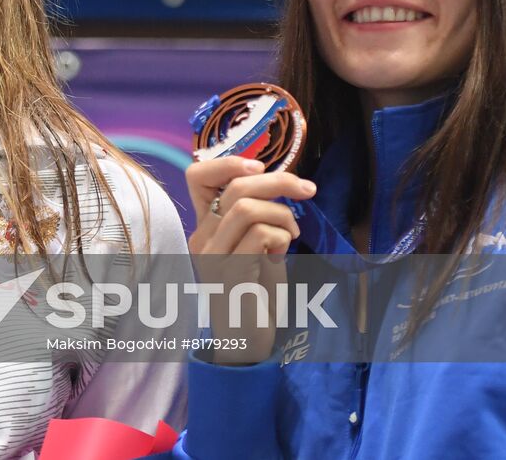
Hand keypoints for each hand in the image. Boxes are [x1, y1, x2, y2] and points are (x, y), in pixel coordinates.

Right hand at [185, 156, 315, 361]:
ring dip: (282, 215)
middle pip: (234, 187)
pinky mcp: (230, 274)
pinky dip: (282, 236)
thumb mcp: (254, 249)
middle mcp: (202, 238)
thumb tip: (280, 186)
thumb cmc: (255, 294)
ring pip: (246, 208)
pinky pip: (261, 235)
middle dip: (278, 181)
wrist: (246, 342)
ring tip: (292, 234)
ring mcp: (213, 256)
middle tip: (307, 190)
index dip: (229, 162)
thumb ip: (255, 221)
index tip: (262, 167)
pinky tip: (284, 253)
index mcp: (204, 228)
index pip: (198, 177)